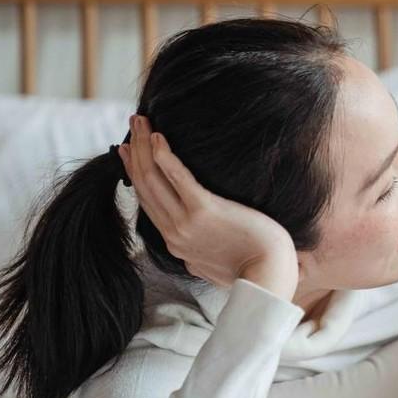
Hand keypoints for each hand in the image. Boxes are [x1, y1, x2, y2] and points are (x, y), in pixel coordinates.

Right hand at [120, 115, 300, 299]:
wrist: (269, 276)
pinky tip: (160, 138)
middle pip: (145, 185)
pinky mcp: (205, 211)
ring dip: (145, 146)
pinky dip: (166, 157)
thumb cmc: (251, 269)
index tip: (129, 151)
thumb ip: (196, 255)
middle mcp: (173, 233)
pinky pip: (178, 179)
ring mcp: (186, 223)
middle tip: (135, 124)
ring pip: (154, 178)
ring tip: (141, 121)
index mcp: (175, 243)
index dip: (135, 172)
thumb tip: (192, 254)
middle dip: (136, 151)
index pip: (147, 201)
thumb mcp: (211, 266)